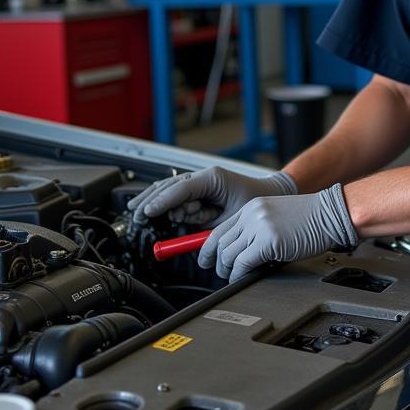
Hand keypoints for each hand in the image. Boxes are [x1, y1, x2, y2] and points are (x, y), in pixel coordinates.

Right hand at [127, 166, 296, 226]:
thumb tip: (186, 232)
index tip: (148, 212)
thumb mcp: (232, 216)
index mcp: (211, 178)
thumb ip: (208, 224)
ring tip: (166, 217)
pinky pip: (178, 198)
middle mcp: (203, 177)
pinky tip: (159, 211)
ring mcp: (200, 183)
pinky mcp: (199, 191)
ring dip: (166, 207)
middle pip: (168, 187)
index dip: (162, 201)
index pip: (180, 189)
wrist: (271, 193)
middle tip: (138, 214)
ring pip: (170, 192)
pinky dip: (169, 206)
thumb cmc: (256, 200)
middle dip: (152, 201)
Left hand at [198, 183, 358, 281]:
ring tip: (231, 278)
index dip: (209, 248)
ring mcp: (259, 227)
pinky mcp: (268, 241)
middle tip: (219, 273)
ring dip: (227, 270)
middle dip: (215, 262)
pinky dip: (238, 274)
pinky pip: (242, 262)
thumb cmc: (310, 219)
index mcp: (251, 208)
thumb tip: (240, 253)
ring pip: (228, 254)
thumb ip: (257, 229)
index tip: (207, 259)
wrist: (330, 213)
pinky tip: (241, 278)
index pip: (220, 229)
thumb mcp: (276, 217)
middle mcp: (251, 215)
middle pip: (220, 242)